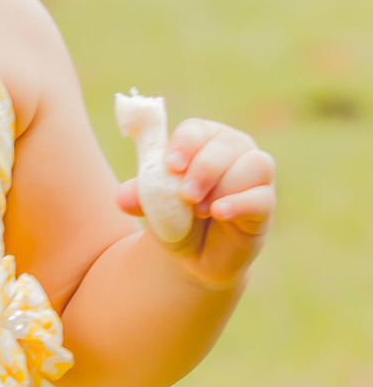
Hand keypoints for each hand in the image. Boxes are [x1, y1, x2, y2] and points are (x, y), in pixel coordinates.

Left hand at [117, 117, 276, 290]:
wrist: (192, 256)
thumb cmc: (174, 217)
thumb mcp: (154, 206)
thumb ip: (140, 196)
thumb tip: (121, 197)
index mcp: (203, 140)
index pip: (198, 130)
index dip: (185, 144)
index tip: (171, 164)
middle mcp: (234, 151)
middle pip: (227, 145)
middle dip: (204, 168)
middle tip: (185, 195)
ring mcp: (254, 178)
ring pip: (253, 165)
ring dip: (223, 185)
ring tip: (198, 210)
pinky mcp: (265, 205)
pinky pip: (262, 197)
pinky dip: (239, 202)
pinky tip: (219, 213)